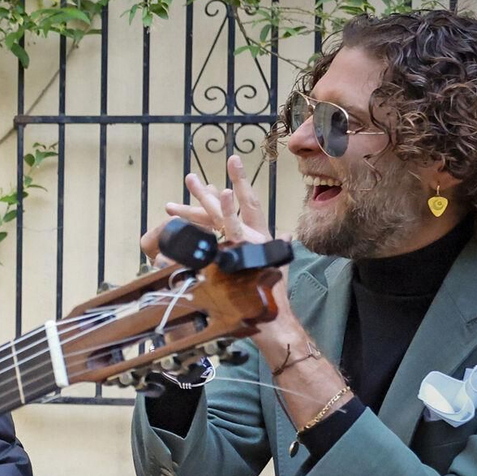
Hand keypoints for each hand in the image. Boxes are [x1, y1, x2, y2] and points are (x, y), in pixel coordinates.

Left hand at [141, 155, 305, 362]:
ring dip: (215, 205)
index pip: (249, 201)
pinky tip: (195, 227)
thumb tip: (286, 232)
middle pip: (230, 208)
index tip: (231, 161)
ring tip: (204, 188)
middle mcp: (253, 236)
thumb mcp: (275, 261)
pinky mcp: (237, 263)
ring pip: (226, 222)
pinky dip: (205, 237)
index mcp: (261, 233)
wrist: (273, 314)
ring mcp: (245, 249)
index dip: (239, 181)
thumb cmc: (272, 289)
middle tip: (190, 177)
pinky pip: (217, 247)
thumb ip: (277, 244)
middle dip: (210, 193)